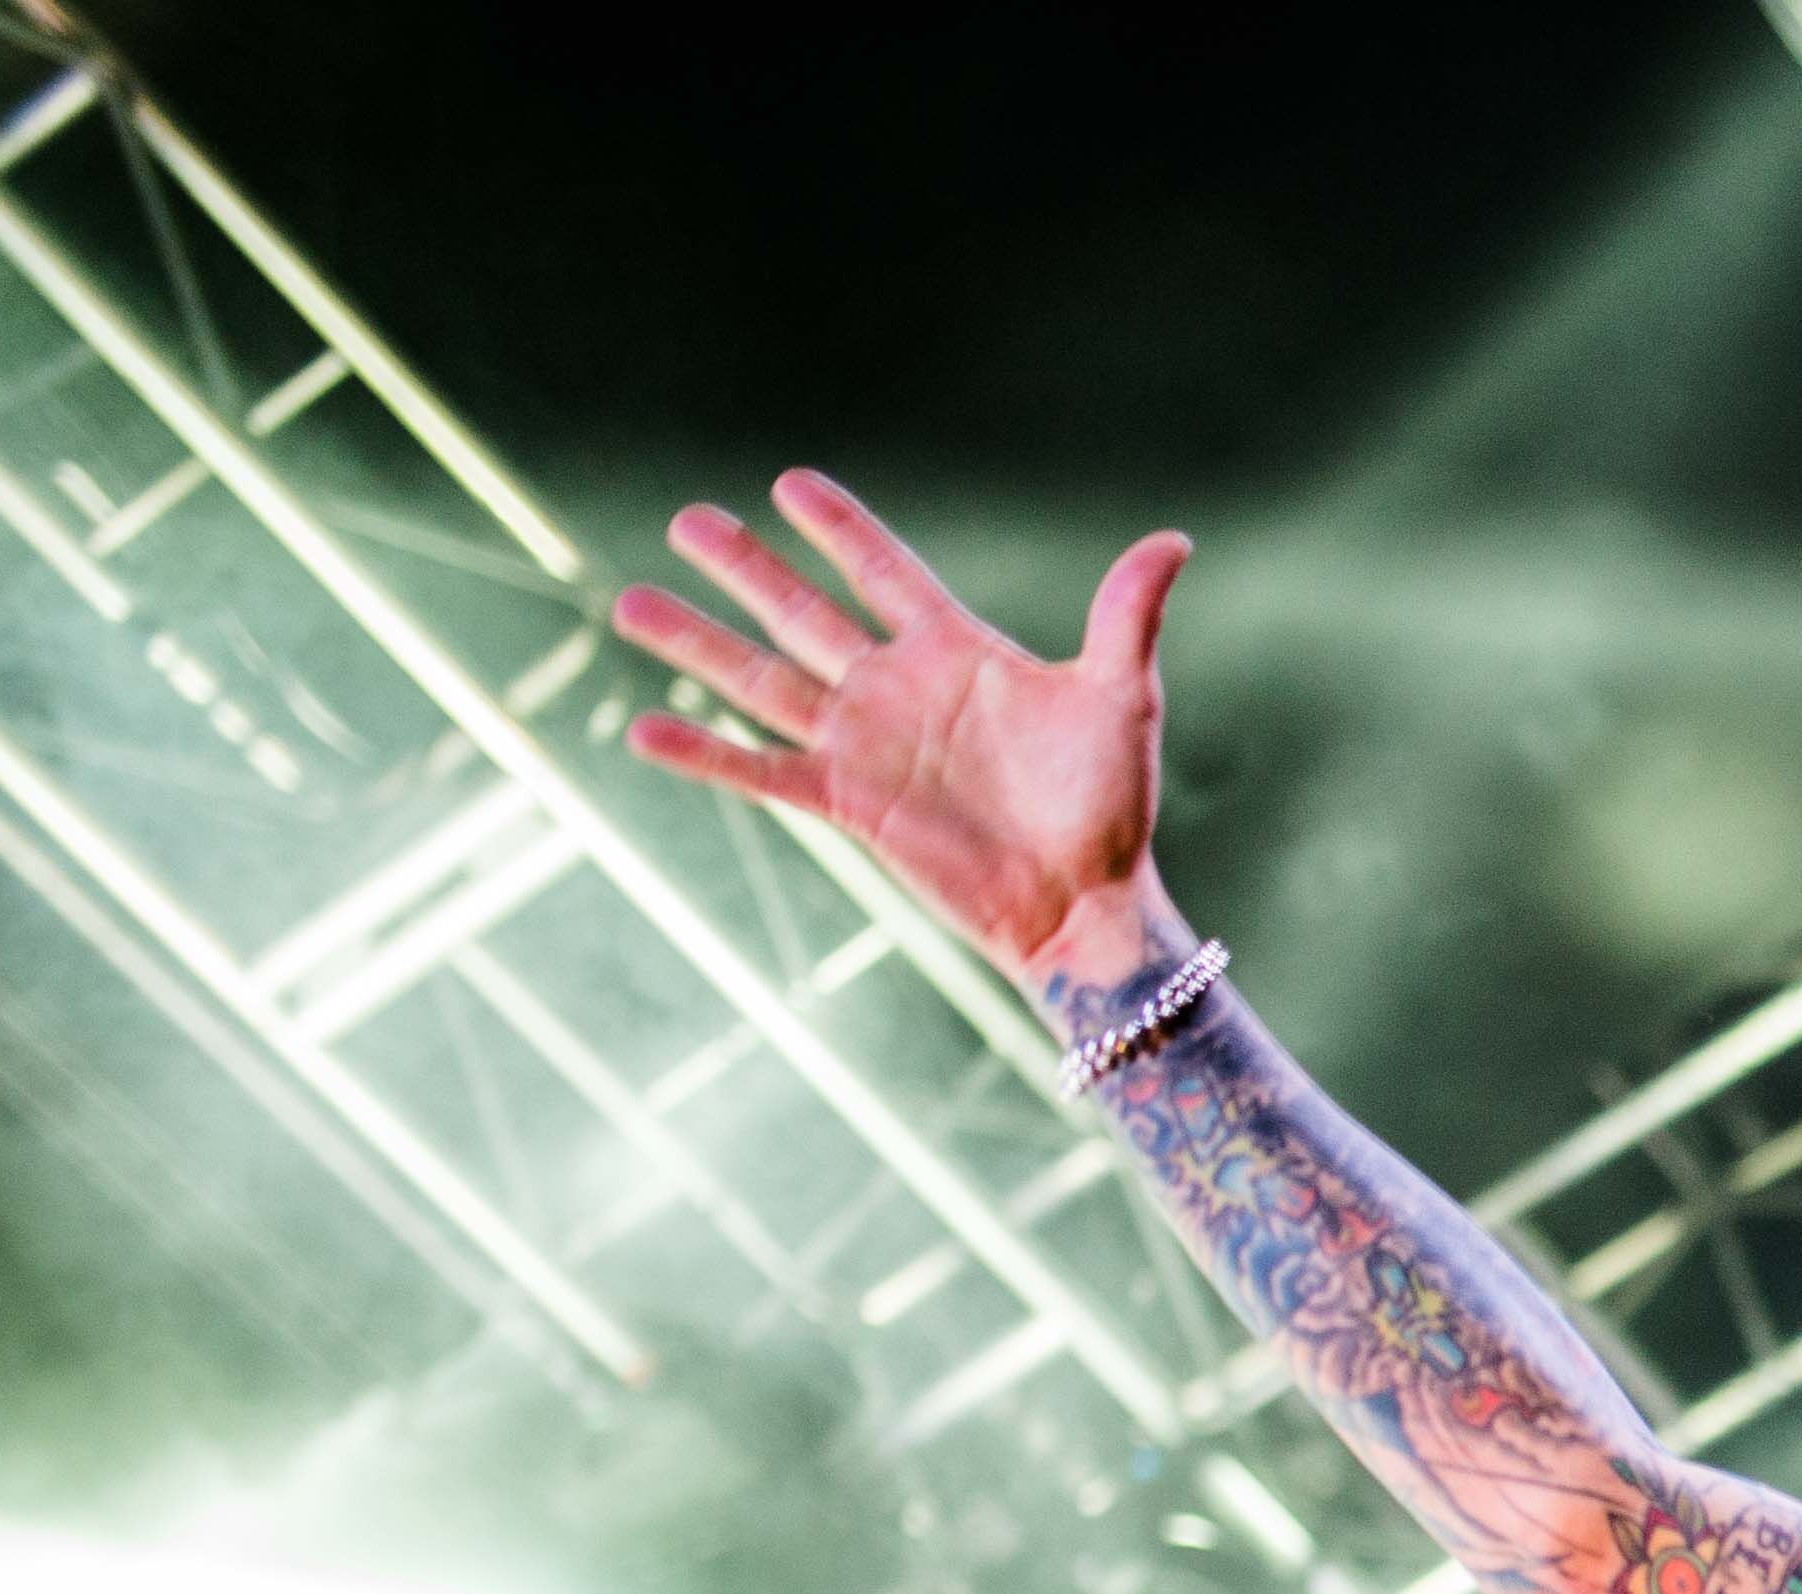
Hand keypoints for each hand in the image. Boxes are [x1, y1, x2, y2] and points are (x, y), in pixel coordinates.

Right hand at [610, 471, 1190, 986]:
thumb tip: (1173, 541)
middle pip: (803, 613)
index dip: (839, 530)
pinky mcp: (849, 804)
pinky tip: (642, 733)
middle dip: (745, 568)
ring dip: (698, 644)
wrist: (1087, 902)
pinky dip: (705, 754)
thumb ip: (1126, 616)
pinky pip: (763, 771)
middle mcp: (896, 691)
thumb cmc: (1109, 805)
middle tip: (686, 520)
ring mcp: (866, 746)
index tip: (788, 483)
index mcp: (954, 652)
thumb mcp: (1119, 698)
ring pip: (763, 681)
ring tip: (628, 600)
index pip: (883, 573)